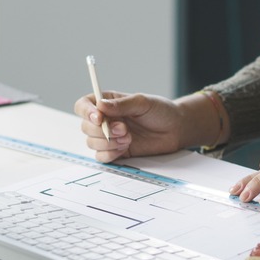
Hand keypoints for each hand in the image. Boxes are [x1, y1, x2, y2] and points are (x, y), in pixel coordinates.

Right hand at [74, 91, 189, 162]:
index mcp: (108, 103)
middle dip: (103, 131)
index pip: (84, 105)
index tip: (99, 117)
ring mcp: (109, 136)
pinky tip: (125, 148)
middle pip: (85, 127)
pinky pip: (101, 157)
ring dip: (108, 143)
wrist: (176, 130)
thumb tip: (100, 105)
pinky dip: (110, 154)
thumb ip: (122, 105)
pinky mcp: (116, 151)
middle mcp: (105, 120)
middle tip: (124, 129)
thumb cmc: (161, 111)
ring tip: (129, 138)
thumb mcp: (142, 103)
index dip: (86, 112)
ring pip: (92, 142)